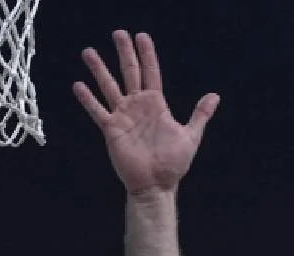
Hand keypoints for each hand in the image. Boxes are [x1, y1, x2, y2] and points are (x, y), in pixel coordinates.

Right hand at [73, 31, 218, 194]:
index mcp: (156, 105)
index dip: (147, 55)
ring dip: (99, 70)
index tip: (142, 37)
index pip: (151, 73)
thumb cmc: (174, 163)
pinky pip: (98, 111)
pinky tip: (78, 85)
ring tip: (89, 51)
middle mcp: (138, 106)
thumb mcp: (191, 136)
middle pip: (129, 73)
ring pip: (109, 87)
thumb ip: (200, 115)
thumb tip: (215, 96)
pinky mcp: (112, 130)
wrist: (157, 184)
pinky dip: (88, 99)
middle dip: (124, 53)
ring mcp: (123, 116)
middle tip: (118, 33)